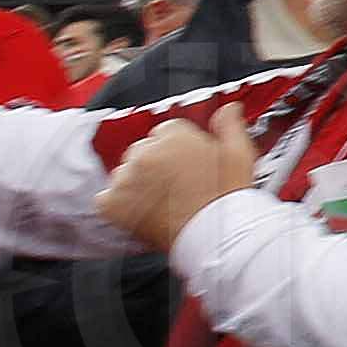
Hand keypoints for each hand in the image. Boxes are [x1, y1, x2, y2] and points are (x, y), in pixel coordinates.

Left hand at [100, 99, 257, 253]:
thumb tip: (228, 109)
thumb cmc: (226, 198)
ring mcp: (127, 179)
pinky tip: (141, 212)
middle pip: (142, 151)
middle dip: (155, 165)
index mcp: (174, 136)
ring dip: (137, 184)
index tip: (184, 163)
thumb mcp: (240, 154)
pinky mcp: (113, 204)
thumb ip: (230, 125)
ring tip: (160, 201)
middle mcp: (146, 154)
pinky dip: (119, 206)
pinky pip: (107, 199)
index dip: (177, 149)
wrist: (215, 237)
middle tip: (174, 185)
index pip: (165, 132)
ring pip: (124, 174)